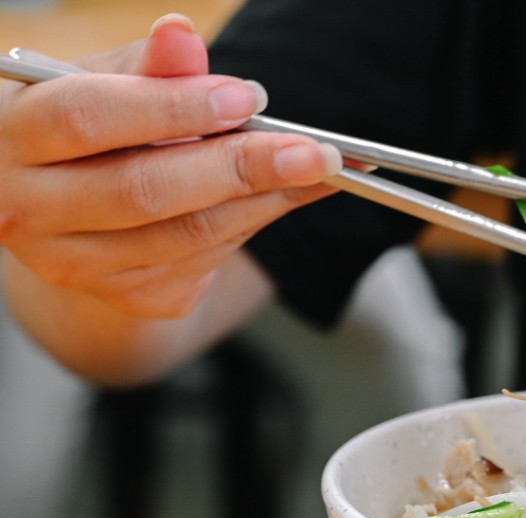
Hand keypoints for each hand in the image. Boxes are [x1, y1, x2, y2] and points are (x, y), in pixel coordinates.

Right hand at [0, 14, 340, 318]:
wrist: (72, 213)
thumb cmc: (88, 131)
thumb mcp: (103, 84)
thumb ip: (147, 65)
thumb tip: (181, 36)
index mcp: (10, 138)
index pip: (89, 117)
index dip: (174, 107)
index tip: (246, 98)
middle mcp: (28, 210)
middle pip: (145, 191)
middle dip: (239, 167)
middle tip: (313, 151)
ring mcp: (75, 265)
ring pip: (186, 235)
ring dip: (262, 200)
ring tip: (317, 169)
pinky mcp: (126, 296)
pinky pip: (204, 261)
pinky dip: (252, 224)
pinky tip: (282, 197)